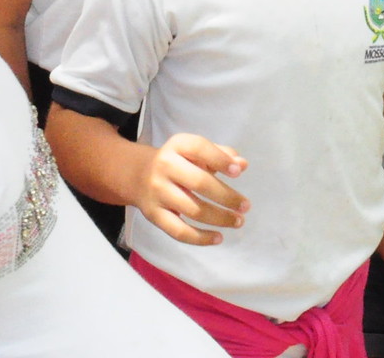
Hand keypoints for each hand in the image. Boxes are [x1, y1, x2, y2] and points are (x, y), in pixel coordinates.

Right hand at [133, 133, 247, 245]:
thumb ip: (220, 155)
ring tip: (238, 221)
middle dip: (226, 197)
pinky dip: (201, 238)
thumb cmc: (177, 162)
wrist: (137, 174)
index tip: (238, 172)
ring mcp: (158, 192)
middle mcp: (165, 166)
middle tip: (245, 206)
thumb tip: (242, 164)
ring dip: (220, 218)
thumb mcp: (194, 151)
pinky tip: (218, 238)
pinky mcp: (154, 215)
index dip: (220, 160)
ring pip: (193, 210)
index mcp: (177, 145)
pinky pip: (179, 231)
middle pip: (199, 183)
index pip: (200, 148)